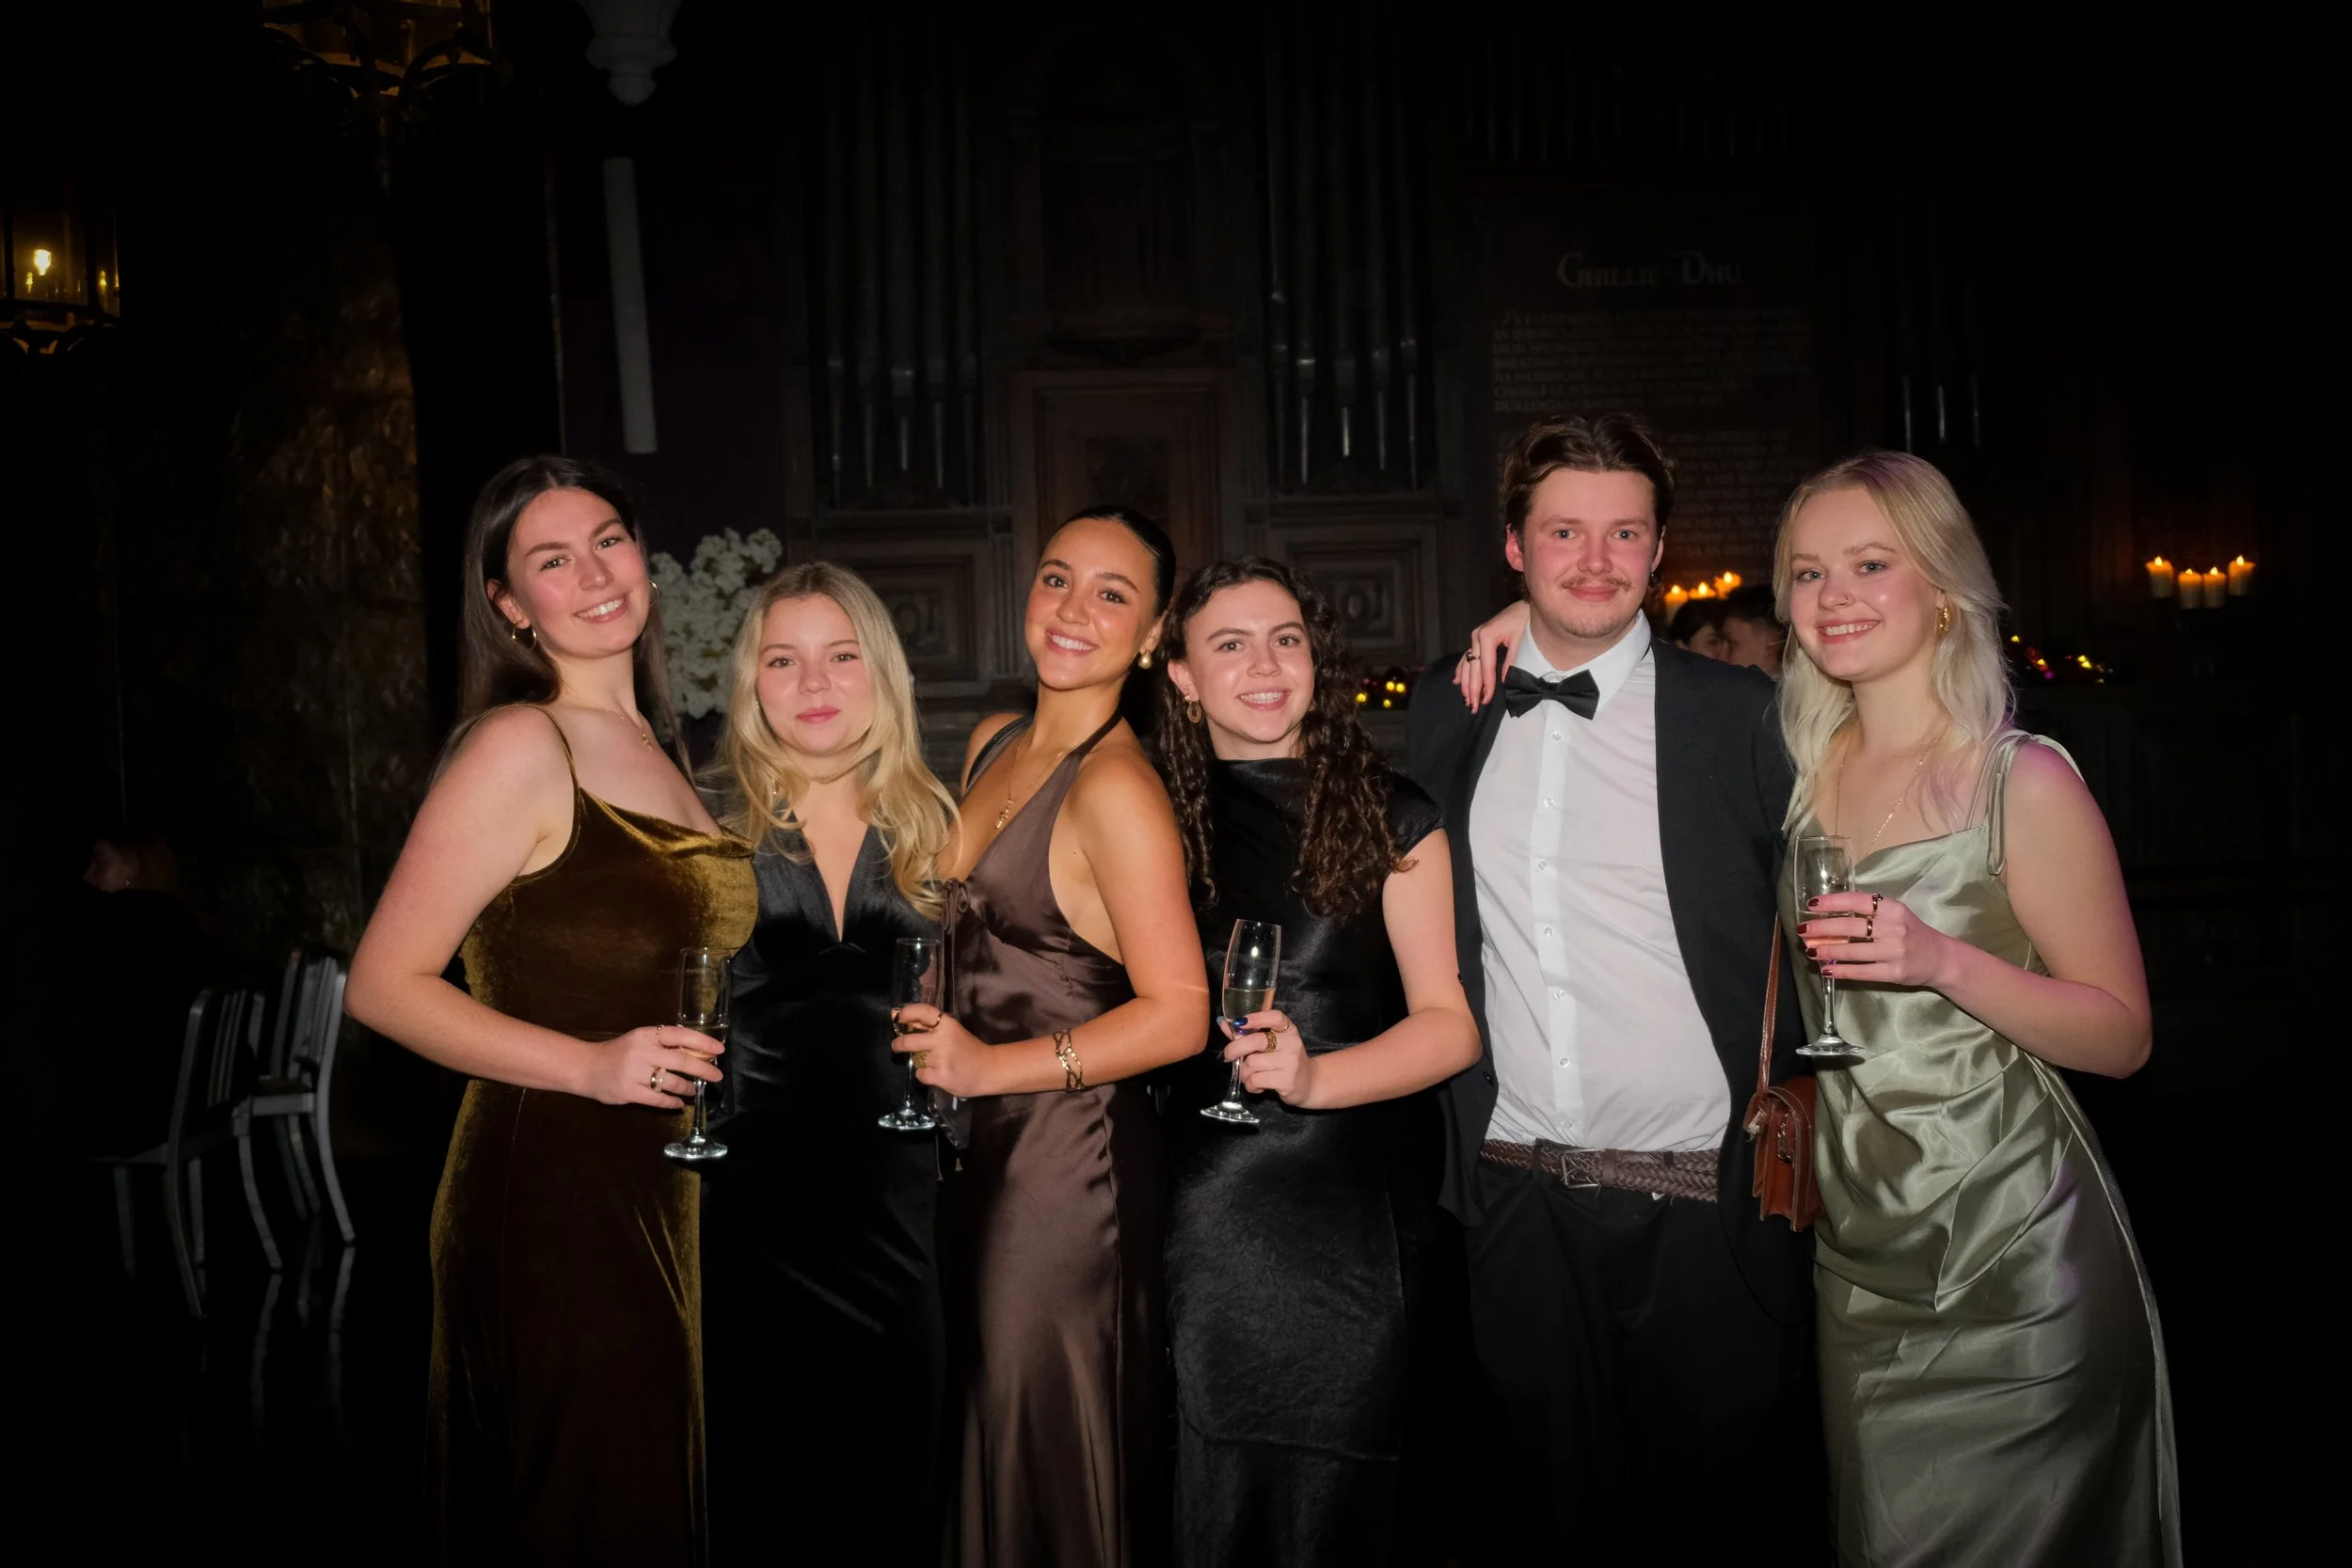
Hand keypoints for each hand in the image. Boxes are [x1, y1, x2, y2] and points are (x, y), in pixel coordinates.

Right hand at [586, 1023, 723, 1108]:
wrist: (586, 1067)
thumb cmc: (618, 1053)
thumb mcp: (640, 1041)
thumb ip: (664, 1044)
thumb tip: (697, 1049)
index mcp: (646, 1035)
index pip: (680, 1035)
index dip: (702, 1041)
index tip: (719, 1049)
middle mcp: (642, 1052)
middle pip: (681, 1061)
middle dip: (703, 1069)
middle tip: (717, 1076)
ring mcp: (634, 1073)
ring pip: (671, 1082)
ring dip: (687, 1087)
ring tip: (694, 1090)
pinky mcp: (629, 1092)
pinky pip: (658, 1099)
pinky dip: (672, 1102)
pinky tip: (678, 1103)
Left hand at [892, 1004, 994, 1097]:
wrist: (989, 1069)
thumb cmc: (969, 1049)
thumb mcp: (953, 1032)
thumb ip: (933, 1028)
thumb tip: (908, 1023)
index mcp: (948, 1024)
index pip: (923, 1012)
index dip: (907, 1013)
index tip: (899, 1018)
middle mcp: (942, 1039)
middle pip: (909, 1040)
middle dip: (899, 1044)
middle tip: (897, 1046)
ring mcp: (941, 1058)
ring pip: (916, 1059)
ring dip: (921, 1062)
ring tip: (936, 1064)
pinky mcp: (941, 1075)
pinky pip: (921, 1074)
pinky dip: (925, 1075)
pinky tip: (937, 1074)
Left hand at [1218, 1009, 1316, 1106]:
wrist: (1309, 1082)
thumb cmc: (1284, 1060)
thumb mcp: (1272, 1044)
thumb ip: (1248, 1034)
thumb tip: (1224, 1023)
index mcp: (1288, 1030)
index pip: (1275, 1017)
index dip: (1256, 1017)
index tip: (1239, 1022)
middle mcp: (1292, 1043)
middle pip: (1255, 1041)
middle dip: (1235, 1049)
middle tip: (1228, 1056)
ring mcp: (1290, 1062)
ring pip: (1252, 1063)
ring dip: (1243, 1072)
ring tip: (1248, 1075)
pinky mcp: (1287, 1081)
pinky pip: (1256, 1080)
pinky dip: (1250, 1085)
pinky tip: (1257, 1085)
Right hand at [1452, 600, 1530, 712]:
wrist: (1524, 605)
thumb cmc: (1524, 620)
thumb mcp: (1521, 640)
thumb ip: (1512, 661)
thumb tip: (1505, 682)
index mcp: (1486, 636)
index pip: (1485, 667)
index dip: (1486, 685)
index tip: (1486, 700)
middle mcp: (1476, 637)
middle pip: (1473, 668)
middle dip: (1472, 688)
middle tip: (1473, 706)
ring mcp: (1474, 637)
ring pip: (1467, 664)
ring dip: (1466, 683)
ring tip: (1466, 699)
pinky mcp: (1477, 638)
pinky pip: (1466, 656)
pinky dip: (1462, 669)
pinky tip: (1457, 681)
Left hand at [1800, 893, 1952, 988]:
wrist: (1941, 958)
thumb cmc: (1912, 932)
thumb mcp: (1896, 914)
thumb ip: (1870, 912)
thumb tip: (1831, 914)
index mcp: (1893, 909)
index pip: (1857, 901)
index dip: (1832, 902)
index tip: (1812, 904)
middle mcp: (1894, 928)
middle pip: (1850, 927)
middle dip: (1822, 929)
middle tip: (1802, 930)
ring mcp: (1894, 951)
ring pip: (1852, 951)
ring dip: (1827, 951)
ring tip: (1810, 950)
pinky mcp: (1894, 972)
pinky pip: (1861, 972)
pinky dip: (1841, 971)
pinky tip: (1826, 969)